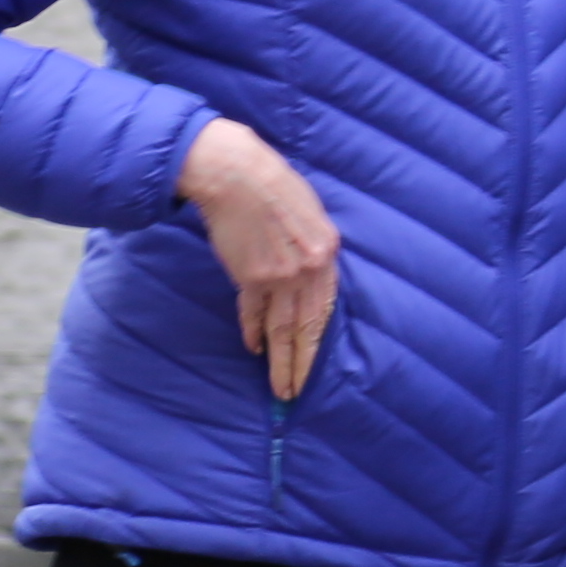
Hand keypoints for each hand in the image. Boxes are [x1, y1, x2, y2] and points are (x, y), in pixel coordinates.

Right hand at [179, 117, 340, 399]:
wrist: (237, 174)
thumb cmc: (273, 186)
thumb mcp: (310, 214)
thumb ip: (314, 247)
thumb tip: (311, 273)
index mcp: (328, 251)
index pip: (327, 307)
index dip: (320, 338)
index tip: (316, 360)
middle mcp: (309, 268)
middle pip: (308, 327)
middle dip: (303, 363)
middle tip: (298, 392)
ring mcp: (280, 275)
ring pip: (282, 329)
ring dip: (280, 361)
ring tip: (280, 389)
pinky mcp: (251, 276)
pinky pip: (253, 313)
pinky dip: (252, 332)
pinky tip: (254, 350)